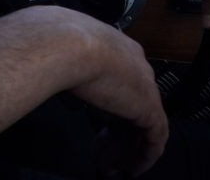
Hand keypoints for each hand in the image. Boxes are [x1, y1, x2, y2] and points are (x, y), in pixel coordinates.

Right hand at [65, 12, 168, 176]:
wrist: (65, 44)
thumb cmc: (54, 43)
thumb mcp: (60, 56)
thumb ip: (70, 77)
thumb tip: (70, 99)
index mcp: (115, 46)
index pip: (120, 80)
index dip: (108, 104)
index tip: (96, 121)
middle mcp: (135, 63)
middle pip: (132, 102)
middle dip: (117, 128)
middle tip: (100, 147)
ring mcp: (145, 85)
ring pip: (142, 122)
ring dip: (126, 146)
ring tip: (111, 166)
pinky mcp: (148, 107)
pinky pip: (155, 137)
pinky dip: (144, 155)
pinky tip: (132, 169)